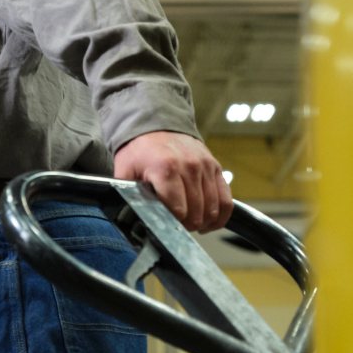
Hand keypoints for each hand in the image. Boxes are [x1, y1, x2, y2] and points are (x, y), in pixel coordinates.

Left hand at [114, 130, 231, 232]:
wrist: (155, 126)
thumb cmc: (139, 153)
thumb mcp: (125, 172)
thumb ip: (128, 195)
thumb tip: (130, 218)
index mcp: (165, 169)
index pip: (178, 211)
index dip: (172, 224)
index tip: (165, 224)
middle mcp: (189, 166)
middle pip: (196, 214)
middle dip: (186, 225)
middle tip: (176, 224)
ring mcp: (205, 166)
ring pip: (213, 210)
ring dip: (202, 222)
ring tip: (190, 223)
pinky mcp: (215, 167)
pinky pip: (226, 200)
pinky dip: (221, 216)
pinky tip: (209, 222)